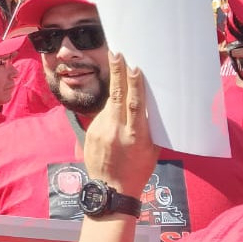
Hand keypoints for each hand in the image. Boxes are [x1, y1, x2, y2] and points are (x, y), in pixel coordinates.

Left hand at [83, 52, 158, 194]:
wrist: (111, 189)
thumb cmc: (138, 170)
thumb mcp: (152, 150)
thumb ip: (149, 127)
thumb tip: (152, 106)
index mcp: (135, 135)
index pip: (134, 104)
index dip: (134, 85)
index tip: (134, 67)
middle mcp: (116, 130)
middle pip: (116, 96)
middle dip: (117, 73)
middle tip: (116, 52)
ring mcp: (101, 131)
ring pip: (108, 103)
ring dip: (113, 84)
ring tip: (115, 63)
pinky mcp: (91, 132)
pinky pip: (102, 115)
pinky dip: (109, 107)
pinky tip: (113, 100)